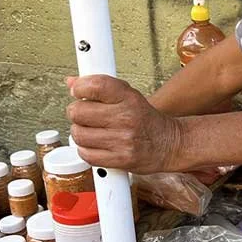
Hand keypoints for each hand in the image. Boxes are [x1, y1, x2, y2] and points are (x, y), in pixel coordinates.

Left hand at [66, 75, 184, 173]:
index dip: (79, 88)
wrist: (169, 144)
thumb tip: (71, 82)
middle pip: (78, 112)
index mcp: (129, 98)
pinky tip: (96, 145)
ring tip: (93, 131)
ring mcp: (123, 140)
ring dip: (81, 133)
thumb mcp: (129, 96)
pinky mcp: (120, 160)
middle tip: (86, 115)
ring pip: (78, 134)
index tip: (78, 91)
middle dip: (77, 113)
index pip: (94, 86)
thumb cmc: (146, 120)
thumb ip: (101, 87)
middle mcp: (126, 118)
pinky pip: (86, 154)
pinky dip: (87, 151)